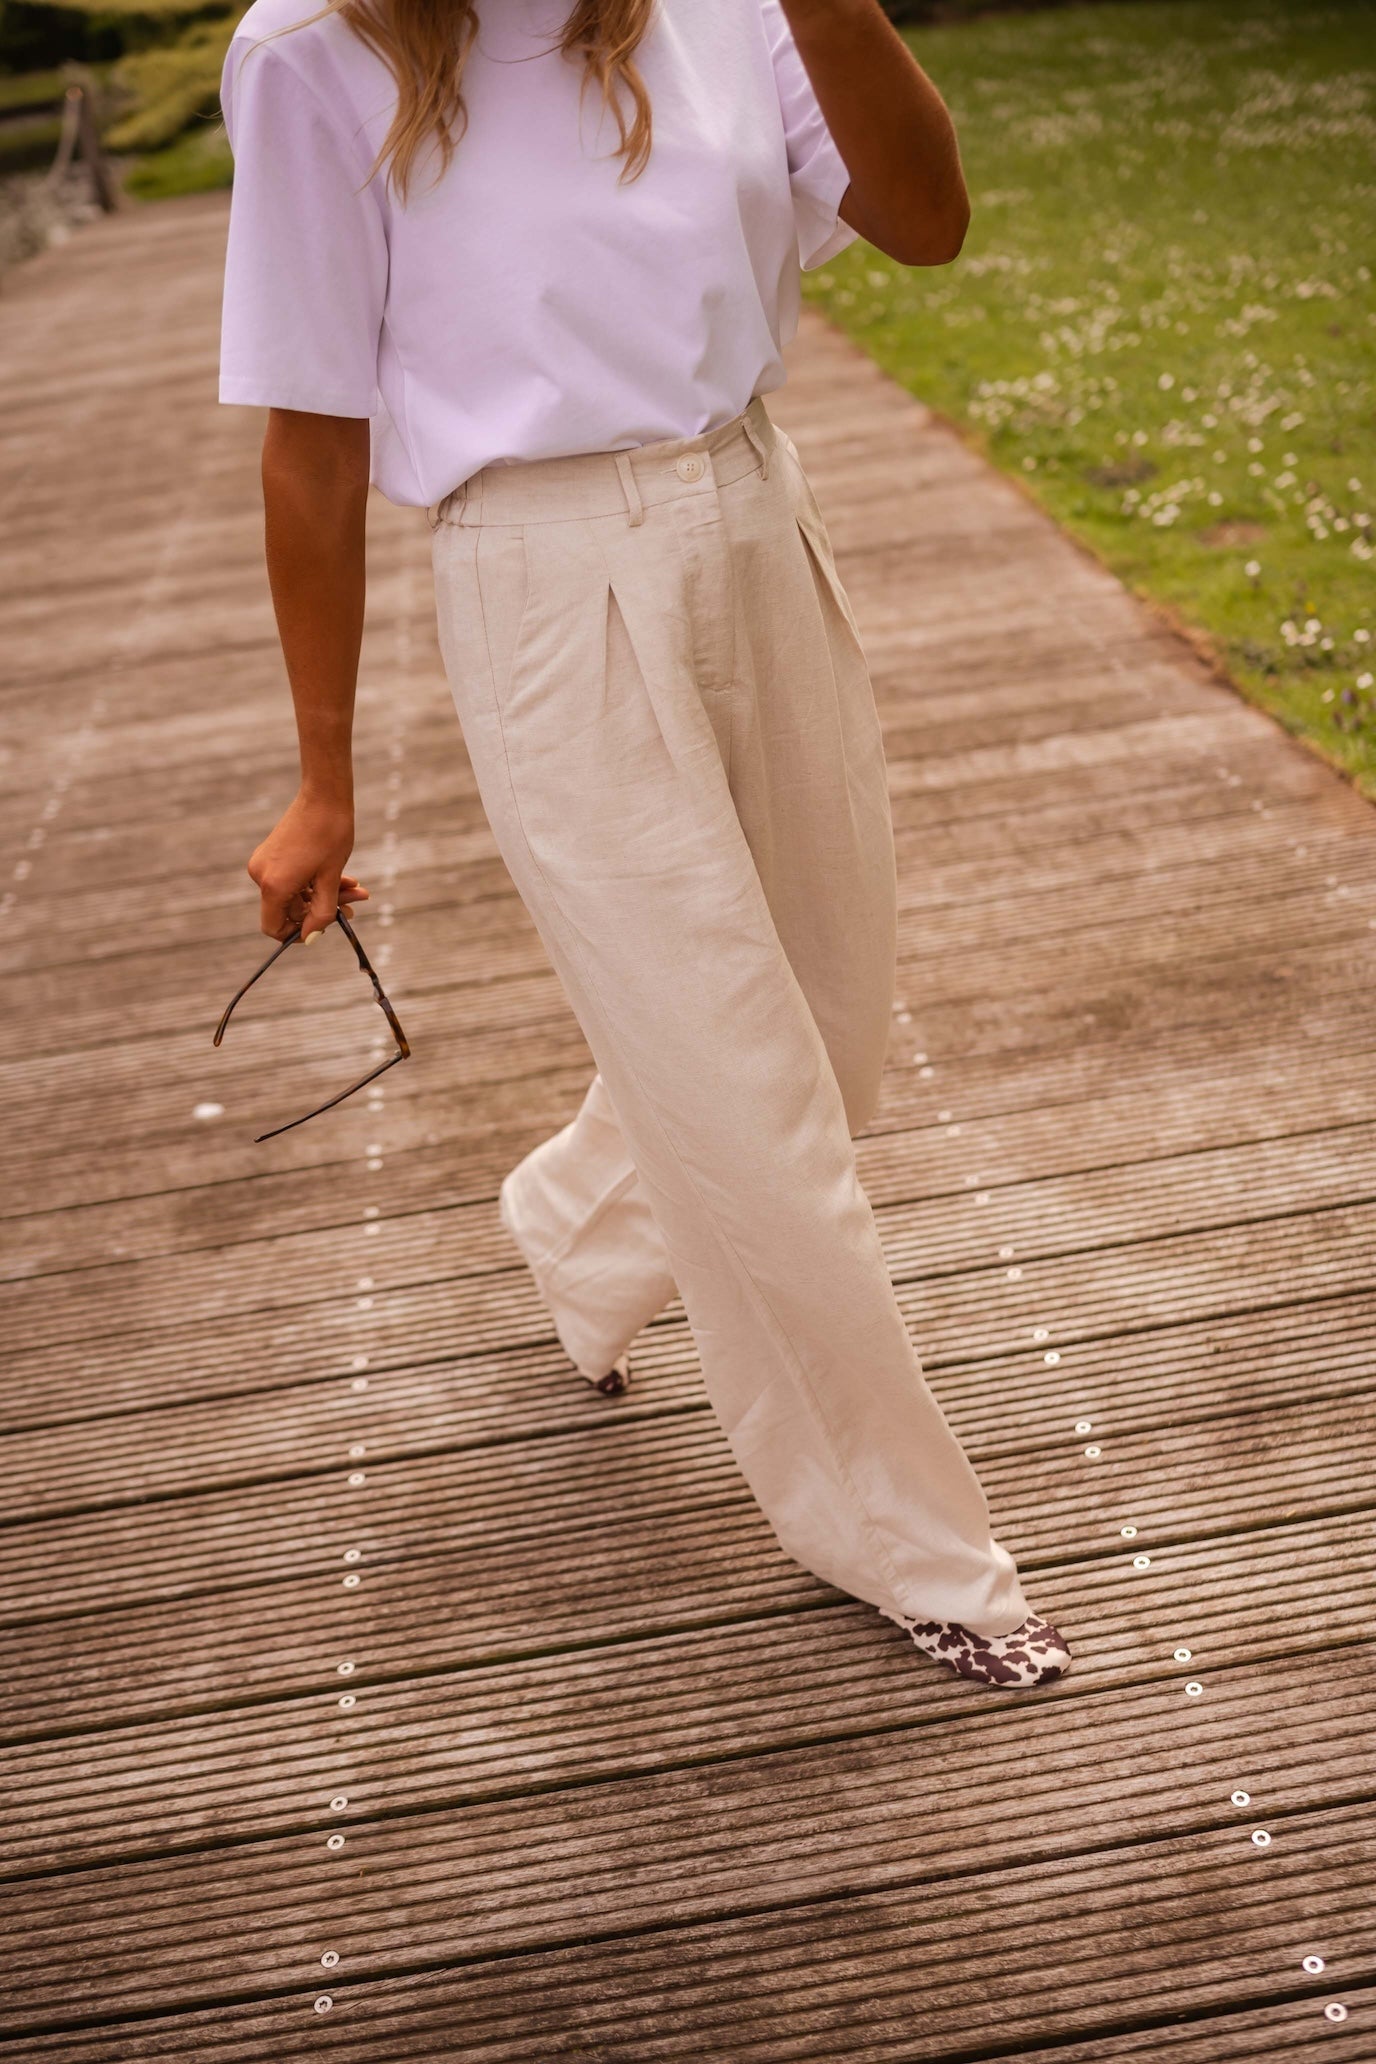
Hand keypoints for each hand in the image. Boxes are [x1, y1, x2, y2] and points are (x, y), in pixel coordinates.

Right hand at [247, 789, 368, 942]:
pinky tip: (342, 877)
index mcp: (273, 885)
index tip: (324, 927)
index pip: (274, 927)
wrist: (324, 795)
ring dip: (325, 894)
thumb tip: (310, 938)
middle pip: (290, 910)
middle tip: (354, 904)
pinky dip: (315, 881)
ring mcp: (264, 864)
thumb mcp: (330, 880)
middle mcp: (261, 876)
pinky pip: (293, 879)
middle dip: (322, 909)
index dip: (299, 933)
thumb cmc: (330, 835)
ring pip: (296, 894)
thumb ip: (322, 913)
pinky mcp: (272, 855)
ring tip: (355, 889)